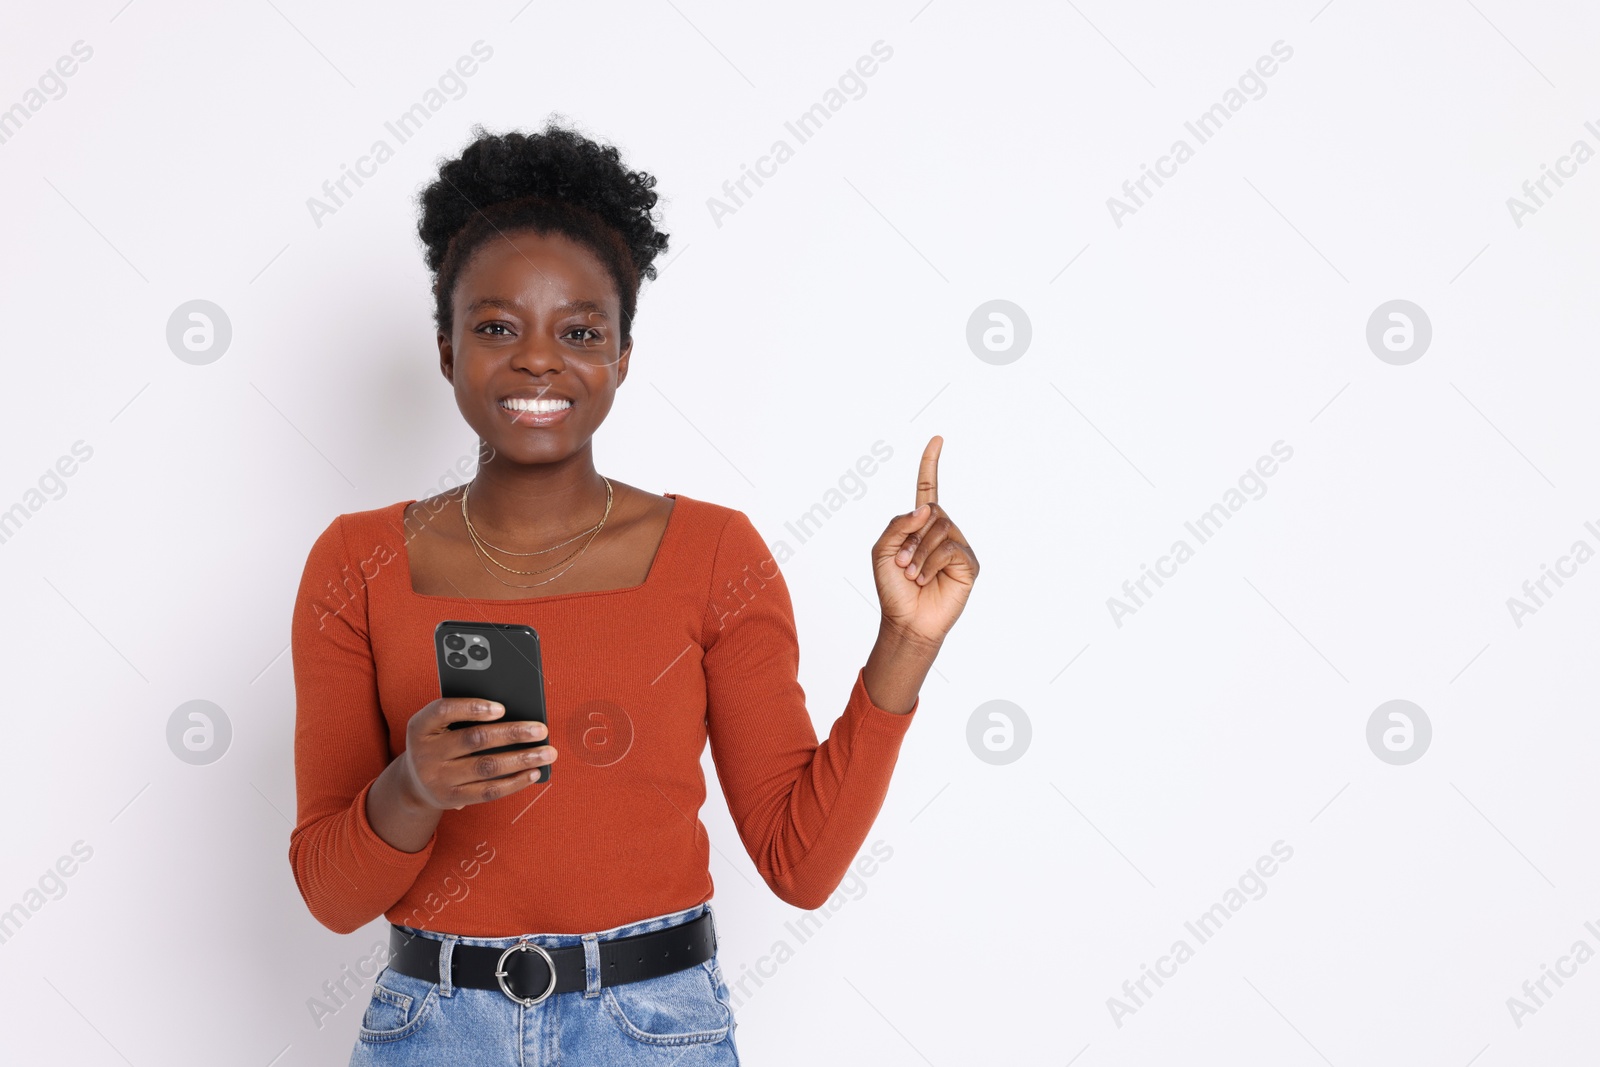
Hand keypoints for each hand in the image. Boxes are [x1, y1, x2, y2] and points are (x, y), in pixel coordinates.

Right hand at [399, 698, 557, 811]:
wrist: (414, 783)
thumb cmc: (438, 742)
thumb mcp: (438, 725)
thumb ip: (463, 715)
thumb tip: (512, 713)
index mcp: (420, 726)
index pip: (443, 711)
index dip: (472, 708)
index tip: (502, 708)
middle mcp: (425, 753)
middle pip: (474, 740)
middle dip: (512, 733)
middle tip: (541, 729)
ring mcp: (437, 778)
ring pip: (486, 767)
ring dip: (522, 759)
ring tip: (547, 753)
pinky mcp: (451, 798)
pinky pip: (488, 791)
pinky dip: (514, 782)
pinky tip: (533, 772)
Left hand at [872, 436, 978, 648]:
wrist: (906, 621)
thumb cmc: (892, 588)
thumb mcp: (881, 551)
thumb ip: (897, 524)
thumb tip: (927, 508)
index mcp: (919, 525)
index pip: (927, 488)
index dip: (930, 464)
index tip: (937, 439)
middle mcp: (942, 531)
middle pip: (932, 511)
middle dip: (911, 537)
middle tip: (902, 563)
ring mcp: (957, 546)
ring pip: (941, 528)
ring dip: (918, 553)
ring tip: (912, 574)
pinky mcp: (969, 564)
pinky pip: (950, 548)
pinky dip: (931, 562)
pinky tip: (925, 578)